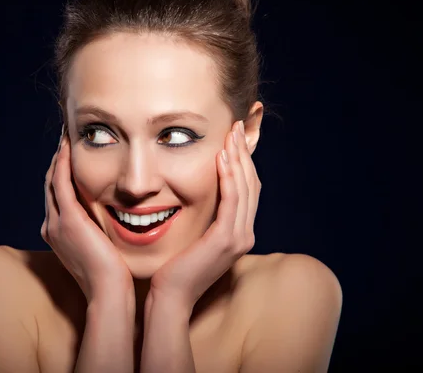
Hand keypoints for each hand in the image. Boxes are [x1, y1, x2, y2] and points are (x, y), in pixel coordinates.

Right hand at [41, 127, 132, 302]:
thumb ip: (101, 233)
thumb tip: (114, 220)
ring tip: (66, 137)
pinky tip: (69, 147)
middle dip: (59, 161)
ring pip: (52, 180)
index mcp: (58, 234)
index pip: (58, 196)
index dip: (63, 174)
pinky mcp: (68, 220)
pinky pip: (61, 183)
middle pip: (51, 185)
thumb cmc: (113, 276)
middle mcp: (51, 226)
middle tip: (66, 139)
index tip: (73, 156)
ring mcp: (56, 223)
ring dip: (59, 157)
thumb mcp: (103, 249)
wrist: (109, 292)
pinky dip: (63, 163)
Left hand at [149, 120, 260, 309]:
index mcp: (238, 233)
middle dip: (244, 153)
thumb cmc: (175, 267)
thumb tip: (200, 195)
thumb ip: (205, 218)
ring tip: (229, 135)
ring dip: (238, 159)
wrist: (170, 295)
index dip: (243, 163)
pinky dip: (229, 176)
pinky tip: (221, 157)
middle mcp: (244, 234)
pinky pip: (232, 200)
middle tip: (235, 127)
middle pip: (251, 185)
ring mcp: (239, 238)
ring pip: (245, 188)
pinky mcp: (226, 240)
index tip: (233, 139)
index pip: (247, 190)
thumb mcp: (195, 237)